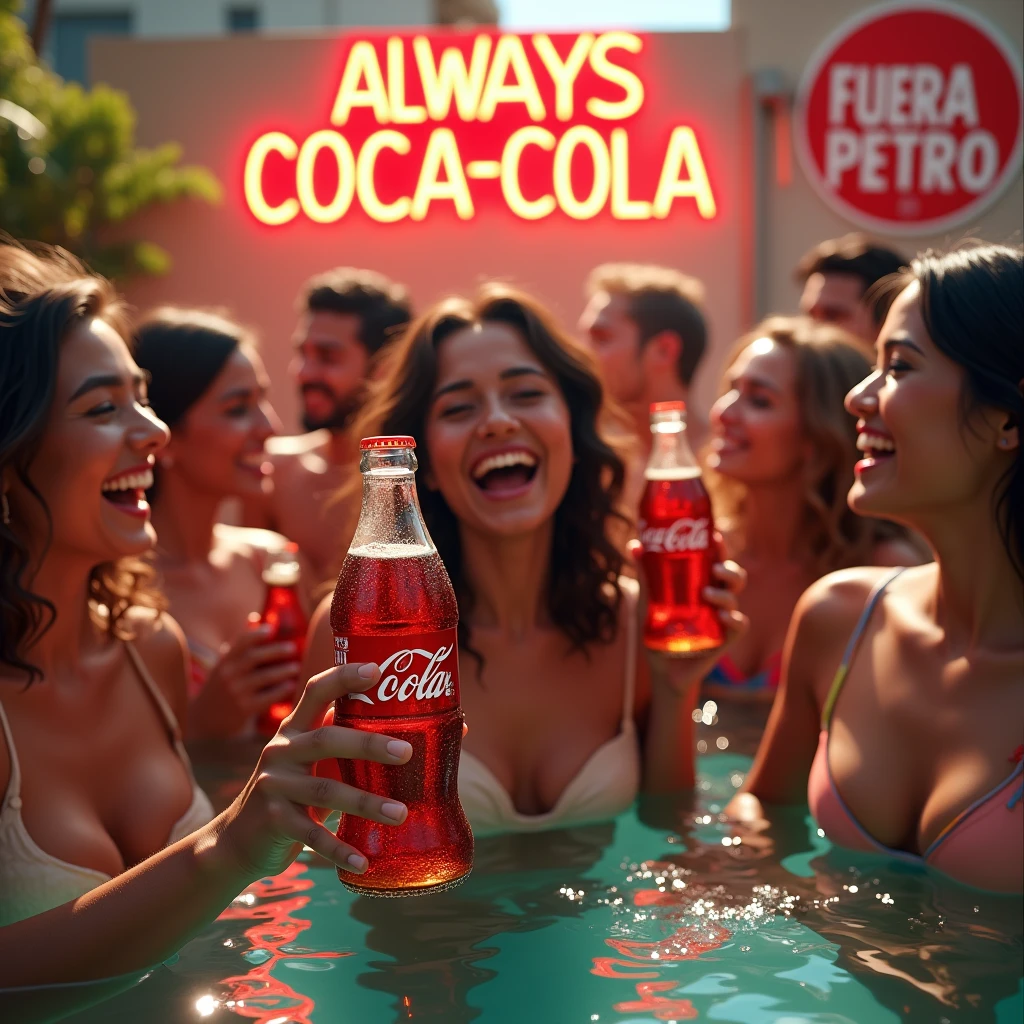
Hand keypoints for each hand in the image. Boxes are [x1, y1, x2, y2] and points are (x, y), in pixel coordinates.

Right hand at [188, 615, 301, 738]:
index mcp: (225, 661)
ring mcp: (236, 692)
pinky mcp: (245, 709)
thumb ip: (240, 643)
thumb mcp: (226, 664)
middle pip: (255, 657)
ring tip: (295, 667)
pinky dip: (280, 690)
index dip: (256, 633)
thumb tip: (255, 617)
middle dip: (275, 650)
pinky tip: (290, 685)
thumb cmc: (223, 686)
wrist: (208, 721)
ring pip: (264, 677)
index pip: (240, 642)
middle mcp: (228, 675)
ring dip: (283, 671)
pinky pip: (268, 697)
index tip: (270, 629)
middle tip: (292, 647)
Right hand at [216, 662, 412, 880]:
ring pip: (326, 790)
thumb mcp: (321, 763)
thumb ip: (362, 747)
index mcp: (295, 728)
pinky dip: (339, 849)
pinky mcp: (273, 821)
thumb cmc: (300, 790)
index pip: (316, 690)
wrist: (240, 839)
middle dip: (369, 744)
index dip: (344, 677)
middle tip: (408, 752)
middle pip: (327, 738)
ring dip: (366, 803)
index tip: (377, 670)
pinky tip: (365, 861)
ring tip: (401, 814)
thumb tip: (454, 730)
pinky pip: (311, 836)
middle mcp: (282, 749)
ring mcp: (274, 785)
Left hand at [637, 539, 747, 696]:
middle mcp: (716, 599)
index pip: (717, 561)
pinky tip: (723, 616)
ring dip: (724, 593)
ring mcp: (722, 618)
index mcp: (702, 585)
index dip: (721, 548)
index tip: (715, 536)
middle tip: (714, 568)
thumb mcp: (649, 601)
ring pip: (736, 598)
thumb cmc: (659, 631)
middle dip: (729, 568)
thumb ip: (646, 576)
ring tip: (706, 593)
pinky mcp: (725, 639)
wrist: (663, 669)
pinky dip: (735, 618)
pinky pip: (740, 625)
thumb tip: (634, 545)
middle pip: (734, 577)